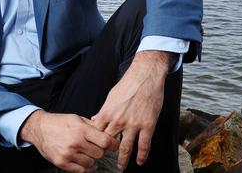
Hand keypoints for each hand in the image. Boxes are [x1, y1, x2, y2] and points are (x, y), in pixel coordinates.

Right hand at [20, 110, 118, 172]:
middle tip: (96, 148)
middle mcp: (76, 142)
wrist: (39, 128)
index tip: (114, 146)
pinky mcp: (62, 162)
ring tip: (88, 154)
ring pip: (91, 163)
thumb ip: (92, 126)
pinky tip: (84, 162)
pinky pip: (81, 171)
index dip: (113, 145)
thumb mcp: (77, 119)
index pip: (105, 141)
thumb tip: (108, 131)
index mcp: (81, 129)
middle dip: (100, 151)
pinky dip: (85, 168)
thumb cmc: (60, 122)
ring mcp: (68, 154)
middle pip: (99, 153)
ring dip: (92, 160)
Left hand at [91, 51, 171, 170]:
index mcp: (107, 113)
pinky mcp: (147, 125)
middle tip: (104, 161)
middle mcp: (118, 121)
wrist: (145, 77)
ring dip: (123, 160)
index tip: (93, 149)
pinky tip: (140, 161)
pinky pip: (144, 145)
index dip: (93, 142)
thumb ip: (103, 111)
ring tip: (121, 167)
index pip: (96, 133)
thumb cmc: (127, 85)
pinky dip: (142, 155)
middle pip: (109, 143)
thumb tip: (94, 119)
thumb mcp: (110, 97)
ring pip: (126, 148)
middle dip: (106, 153)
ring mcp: (133, 125)